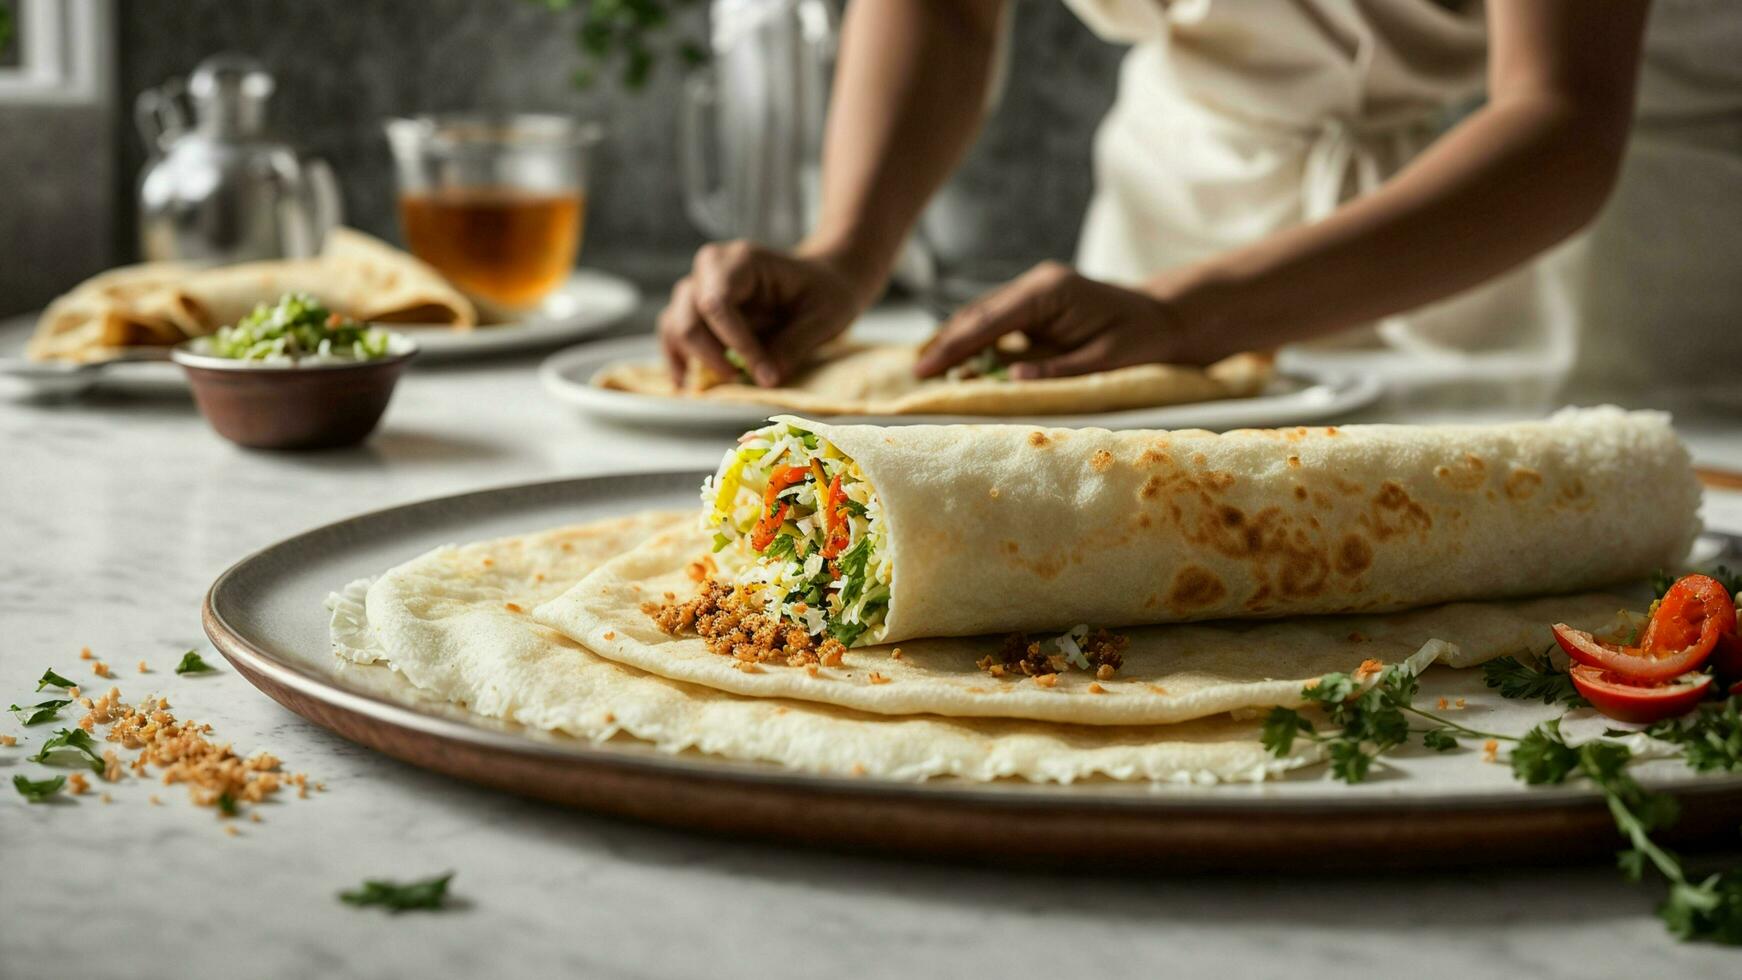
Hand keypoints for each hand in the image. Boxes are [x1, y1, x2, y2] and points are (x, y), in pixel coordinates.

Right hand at [658, 240, 876, 387]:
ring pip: (675, 325)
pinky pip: (674, 334)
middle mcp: (711, 269)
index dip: (736, 344)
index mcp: (743, 260)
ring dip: (692, 360)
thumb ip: (794, 344)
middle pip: (688, 316)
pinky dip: (679, 360)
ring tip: (718, 387)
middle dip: (711, 356)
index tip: (763, 376)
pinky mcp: (696, 309)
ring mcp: (699, 287)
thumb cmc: (826, 292)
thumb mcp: (824, 317)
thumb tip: (764, 379)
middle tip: (741, 381)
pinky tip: (690, 384)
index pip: (718, 303)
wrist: (823, 281)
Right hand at [913, 261, 1217, 379]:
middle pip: (978, 313)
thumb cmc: (1142, 340)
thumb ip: (1058, 370)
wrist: (1165, 318)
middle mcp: (1037, 285)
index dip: (956, 346)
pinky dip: (975, 341)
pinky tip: (956, 360)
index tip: (928, 368)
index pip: (991, 319)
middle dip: (946, 343)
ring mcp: (1036, 292)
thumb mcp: (1105, 361)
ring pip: (983, 315)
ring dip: (956, 341)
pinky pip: (998, 323)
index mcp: (1050, 291)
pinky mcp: (1037, 305)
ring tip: (927, 368)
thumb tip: (1012, 379)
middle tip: (917, 373)